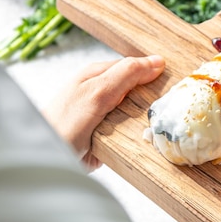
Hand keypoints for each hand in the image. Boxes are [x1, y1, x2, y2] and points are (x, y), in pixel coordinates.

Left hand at [43, 55, 165, 169]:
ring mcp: (105, 117)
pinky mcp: (108, 138)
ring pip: (138, 113)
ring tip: (163, 126)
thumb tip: (157, 61)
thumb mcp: (98, 92)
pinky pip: (132, 133)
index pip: (134, 67)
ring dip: (148, 120)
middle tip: (171, 107)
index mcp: (98, 76)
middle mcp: (102, 94)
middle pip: (139, 91)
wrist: (47, 159)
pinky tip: (149, 140)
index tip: (173, 82)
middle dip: (153, 99)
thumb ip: (126, 74)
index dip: (153, 73)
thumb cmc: (64, 123)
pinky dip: (140, 136)